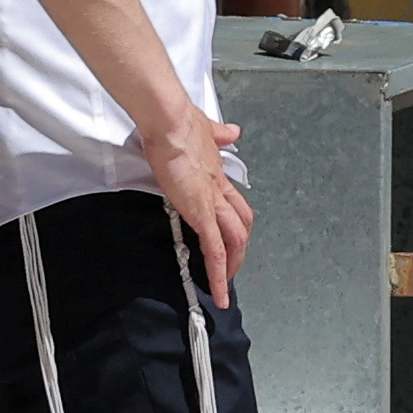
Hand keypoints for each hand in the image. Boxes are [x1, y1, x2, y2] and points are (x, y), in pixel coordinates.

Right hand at [152, 117, 254, 302]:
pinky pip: (215, 250)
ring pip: (234, 241)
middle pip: (241, 226)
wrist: (171, 122)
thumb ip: (218, 134)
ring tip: (224, 287)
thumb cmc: (178, 124)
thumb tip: (232, 132)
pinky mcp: (201, 213)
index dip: (236, 224)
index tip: (231, 238)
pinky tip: (218, 291)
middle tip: (231, 268)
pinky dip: (218, 274)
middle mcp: (220, 191)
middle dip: (239, 249)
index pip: (235, 205)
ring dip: (231, 266)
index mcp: (218, 174)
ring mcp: (212, 203)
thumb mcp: (203, 128)